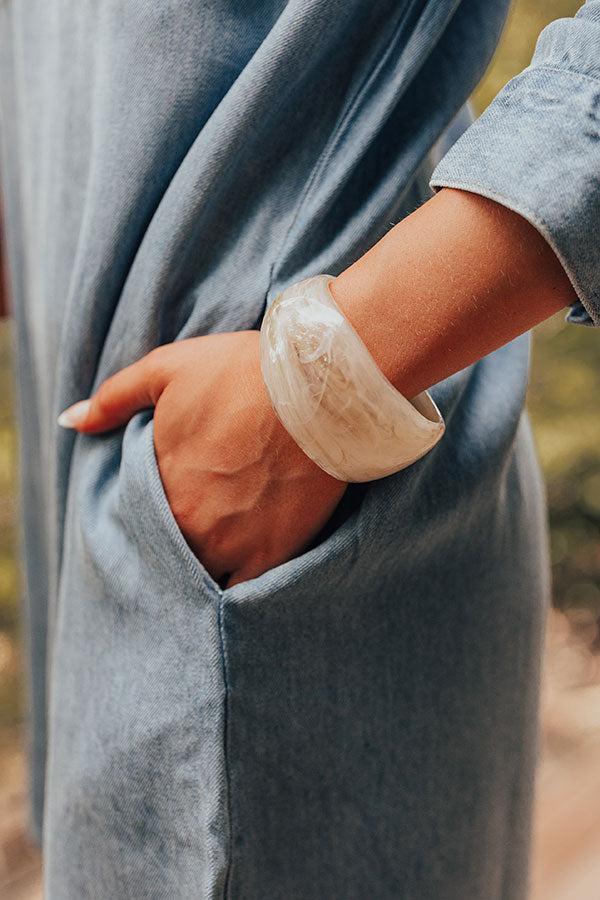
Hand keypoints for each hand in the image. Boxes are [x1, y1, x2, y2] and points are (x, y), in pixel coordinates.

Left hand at [58, 331, 346, 586]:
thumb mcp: (167, 369)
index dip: (145, 517)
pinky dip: (236, 590)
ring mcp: (231, 546)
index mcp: (159, 485)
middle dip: (171, 548)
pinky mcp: (272, 556)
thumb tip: (69, 421)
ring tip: (212, 557)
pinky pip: (243, 594)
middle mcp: (189, 525)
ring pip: (201, 579)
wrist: (317, 389)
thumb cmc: (241, 373)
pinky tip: (236, 580)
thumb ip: (113, 398)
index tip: (160, 508)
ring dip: (200, 571)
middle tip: (191, 532)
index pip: (136, 520)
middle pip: (167, 554)